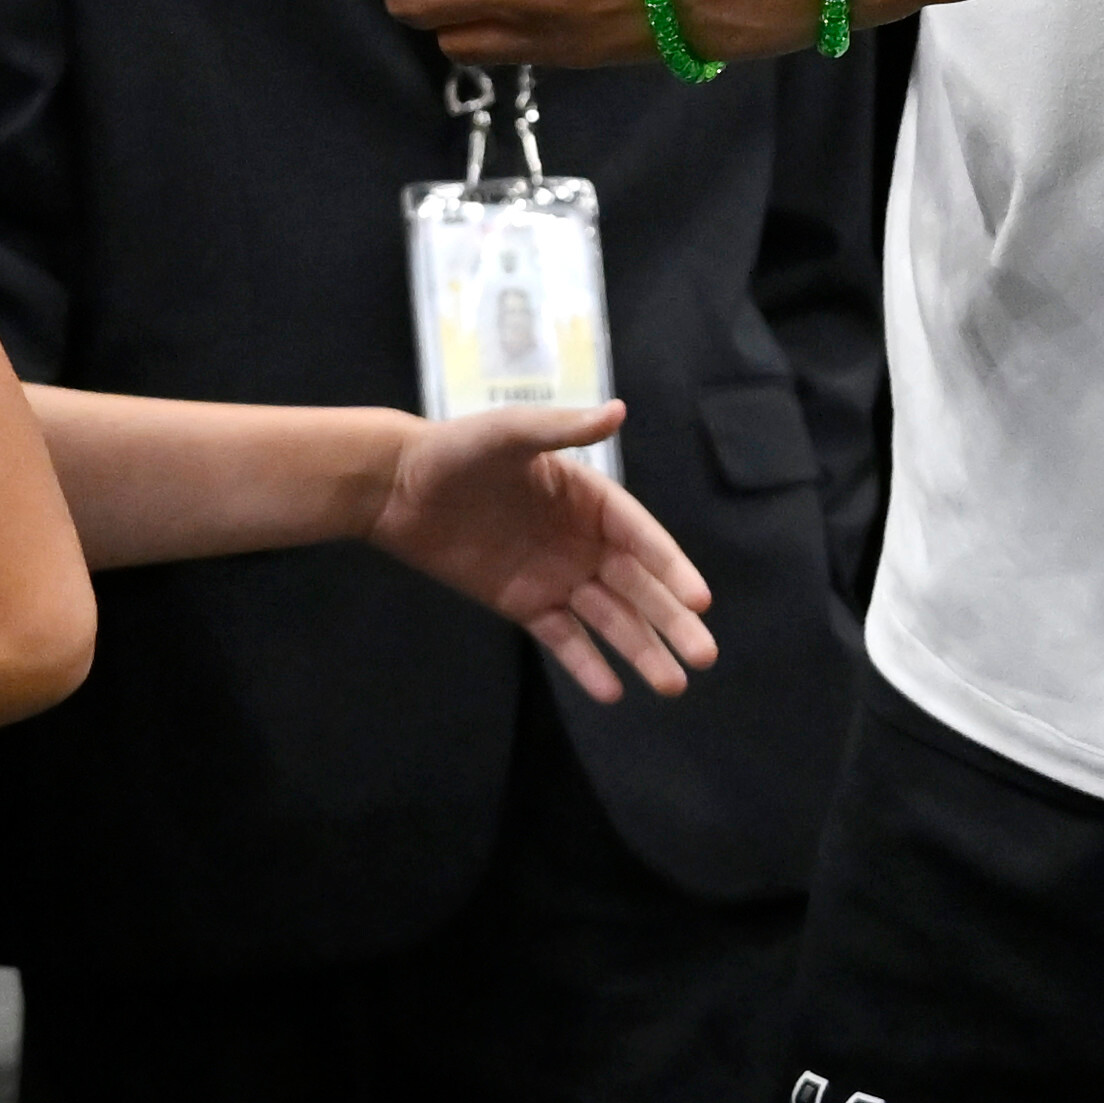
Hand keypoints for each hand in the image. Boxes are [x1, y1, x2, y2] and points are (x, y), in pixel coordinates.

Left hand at [370, 402, 713, 699]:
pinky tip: (613, 691)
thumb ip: (563, 430)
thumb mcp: (511, 433)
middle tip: (705, 655)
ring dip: (641, 650)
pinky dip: (587, 664)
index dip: (672, 568)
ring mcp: (556, 576)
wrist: (398, 488)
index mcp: (591, 499)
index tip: (700, 600)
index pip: (643, 539)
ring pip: (609, 620)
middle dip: (671, 621)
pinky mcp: (525, 604)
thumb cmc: (457, 451)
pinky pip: (563, 638)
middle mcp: (583, 541)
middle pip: (638, 587)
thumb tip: (618, 411)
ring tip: (673, 685)